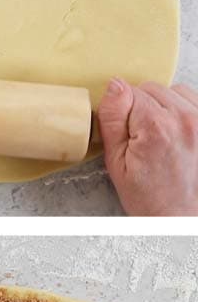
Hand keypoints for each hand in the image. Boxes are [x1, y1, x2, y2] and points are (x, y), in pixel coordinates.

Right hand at [97, 78, 197, 215]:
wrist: (183, 215)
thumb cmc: (151, 197)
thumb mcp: (116, 163)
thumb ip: (113, 120)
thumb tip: (114, 86)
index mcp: (156, 127)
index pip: (129, 92)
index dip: (122, 112)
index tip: (127, 134)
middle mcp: (186, 119)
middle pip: (152, 89)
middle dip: (142, 108)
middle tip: (143, 139)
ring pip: (175, 91)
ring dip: (164, 107)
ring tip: (162, 136)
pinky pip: (194, 100)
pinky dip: (183, 111)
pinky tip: (178, 133)